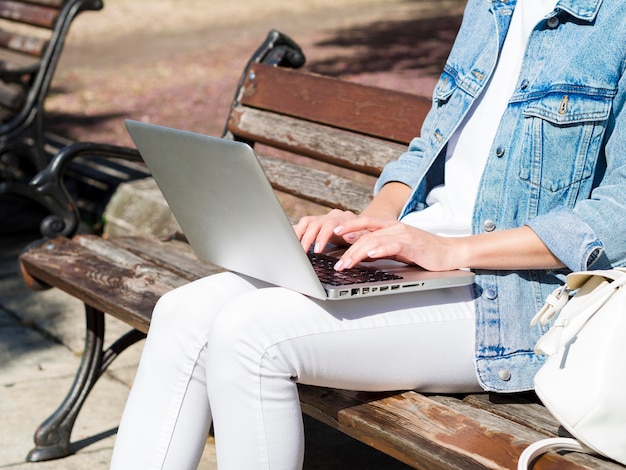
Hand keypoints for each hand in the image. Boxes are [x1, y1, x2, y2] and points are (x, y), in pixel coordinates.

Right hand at [293, 209, 359, 252]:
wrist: (361, 226)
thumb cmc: (363, 233)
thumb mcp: (365, 236)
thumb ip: (358, 237)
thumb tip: (351, 237)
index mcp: (343, 218)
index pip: (331, 224)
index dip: (323, 236)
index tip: (318, 249)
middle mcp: (331, 215)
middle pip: (315, 223)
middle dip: (308, 239)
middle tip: (303, 252)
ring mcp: (322, 218)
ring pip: (306, 222)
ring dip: (299, 235)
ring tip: (294, 247)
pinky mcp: (315, 222)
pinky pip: (302, 225)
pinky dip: (295, 232)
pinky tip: (289, 241)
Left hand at [332, 217, 459, 271]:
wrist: (449, 252)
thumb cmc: (423, 251)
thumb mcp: (398, 248)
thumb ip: (381, 247)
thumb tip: (361, 253)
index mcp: (390, 226)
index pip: (365, 222)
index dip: (348, 225)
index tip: (333, 232)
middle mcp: (395, 227)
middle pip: (365, 234)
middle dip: (348, 249)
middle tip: (337, 263)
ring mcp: (403, 234)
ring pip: (374, 240)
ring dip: (358, 253)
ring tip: (346, 263)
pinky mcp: (412, 244)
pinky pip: (393, 245)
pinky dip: (380, 249)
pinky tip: (370, 254)